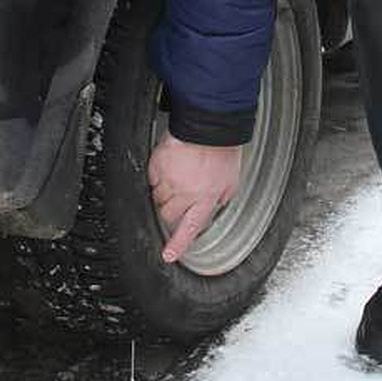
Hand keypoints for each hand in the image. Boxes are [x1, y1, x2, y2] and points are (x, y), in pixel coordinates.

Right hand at [148, 134, 242, 263]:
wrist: (208, 124)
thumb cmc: (221, 149)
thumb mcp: (230, 179)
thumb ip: (220, 197)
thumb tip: (214, 207)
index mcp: (206, 198)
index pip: (190, 228)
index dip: (177, 244)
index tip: (167, 256)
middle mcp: (186, 193)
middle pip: (168, 215)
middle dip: (169, 211)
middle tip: (177, 197)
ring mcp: (170, 180)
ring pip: (158, 198)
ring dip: (164, 191)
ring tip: (177, 176)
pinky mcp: (157, 165)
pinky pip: (151, 178)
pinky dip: (157, 174)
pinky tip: (170, 165)